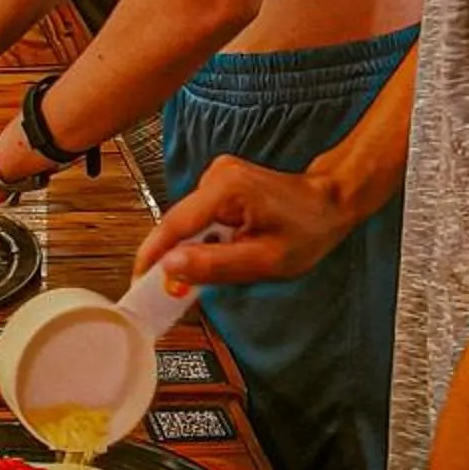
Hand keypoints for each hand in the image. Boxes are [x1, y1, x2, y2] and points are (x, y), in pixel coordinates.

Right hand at [134, 154, 352, 291]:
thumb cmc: (308, 229)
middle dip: (174, 259)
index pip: (173, 225)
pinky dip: (206, 240)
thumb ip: (215, 265)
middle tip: (171, 294)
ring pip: (189, 224)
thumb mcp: (265, 261)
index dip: (151, 257)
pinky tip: (228, 251)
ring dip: (194, 250)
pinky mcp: (220, 184)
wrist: (330, 201)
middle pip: (178, 224)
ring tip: (216, 271)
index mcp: (225, 189)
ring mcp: (217, 176)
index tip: (138, 283)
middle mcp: (216, 175)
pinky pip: (201, 219)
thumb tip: (170, 268)